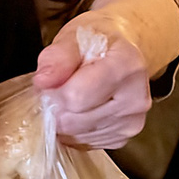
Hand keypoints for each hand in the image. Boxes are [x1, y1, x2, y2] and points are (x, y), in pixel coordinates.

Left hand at [35, 15, 152, 148]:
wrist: (120, 49)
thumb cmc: (96, 40)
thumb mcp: (73, 36)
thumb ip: (57, 57)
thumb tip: (43, 82)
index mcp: (127, 66)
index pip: (76, 97)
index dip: (52, 91)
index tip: (50, 81)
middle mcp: (135, 98)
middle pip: (74, 120)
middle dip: (55, 106)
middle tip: (57, 88)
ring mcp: (131, 122)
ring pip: (75, 135)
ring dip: (63, 119)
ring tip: (69, 96)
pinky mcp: (123, 138)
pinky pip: (83, 142)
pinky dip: (73, 130)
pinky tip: (80, 109)